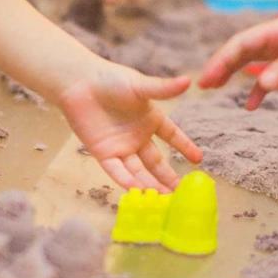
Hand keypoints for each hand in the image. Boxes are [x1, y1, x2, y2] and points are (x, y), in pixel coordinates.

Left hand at [59, 62, 201, 189]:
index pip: (172, 136)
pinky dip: (126, 181)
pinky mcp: (103, 153)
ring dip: (150, 185)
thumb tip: (188, 81)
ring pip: (138, 171)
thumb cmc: (110, 79)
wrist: (78, 83)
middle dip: (168, 177)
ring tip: (164, 198)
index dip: (185, 147)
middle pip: (156, 162)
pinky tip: (138, 191)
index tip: (198, 160)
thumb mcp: (140, 86)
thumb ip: (163, 88)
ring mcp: (121, 147)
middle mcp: (137, 136)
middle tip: (181, 192)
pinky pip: (117, 171)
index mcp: (150, 119)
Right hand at [199, 11, 277, 109]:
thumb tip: (261, 85)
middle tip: (203, 85)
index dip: (222, 60)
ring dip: (234, 73)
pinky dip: (260, 88)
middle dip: (221, 66)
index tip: (207, 80)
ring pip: (252, 61)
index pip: (241, 44)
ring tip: (215, 88)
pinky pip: (271, 75)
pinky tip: (251, 105)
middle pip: (242, 51)